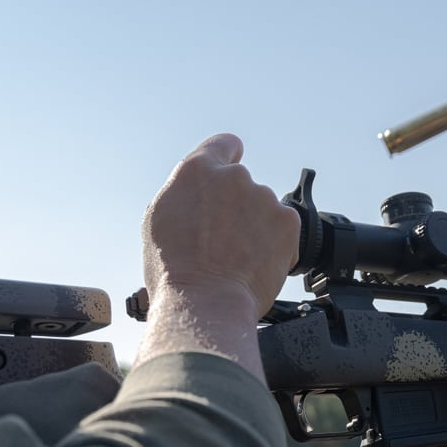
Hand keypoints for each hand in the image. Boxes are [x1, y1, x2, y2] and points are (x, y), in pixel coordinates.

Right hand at [142, 133, 298, 320]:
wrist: (205, 301)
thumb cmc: (174, 270)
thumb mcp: (159, 219)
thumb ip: (184, 195)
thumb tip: (197, 195)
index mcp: (196, 170)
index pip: (223, 145)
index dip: (228, 156)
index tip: (232, 164)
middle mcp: (233, 177)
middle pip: (242, 186)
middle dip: (237, 208)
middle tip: (223, 240)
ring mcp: (263, 198)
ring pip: (264, 210)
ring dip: (256, 228)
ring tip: (237, 259)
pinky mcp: (287, 222)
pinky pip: (283, 231)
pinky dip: (275, 246)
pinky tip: (255, 264)